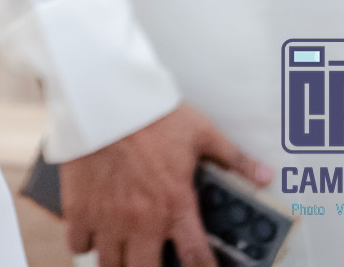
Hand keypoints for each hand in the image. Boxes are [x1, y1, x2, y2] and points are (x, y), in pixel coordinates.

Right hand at [59, 102, 271, 266]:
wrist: (102, 93)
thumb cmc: (151, 112)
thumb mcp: (200, 131)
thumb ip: (233, 158)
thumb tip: (265, 175)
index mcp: (175, 205)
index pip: (197, 260)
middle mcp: (142, 220)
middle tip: (152, 258)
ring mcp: (107, 216)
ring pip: (110, 265)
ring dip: (119, 262)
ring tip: (124, 254)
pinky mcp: (79, 206)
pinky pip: (79, 244)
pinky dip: (86, 244)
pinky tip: (94, 235)